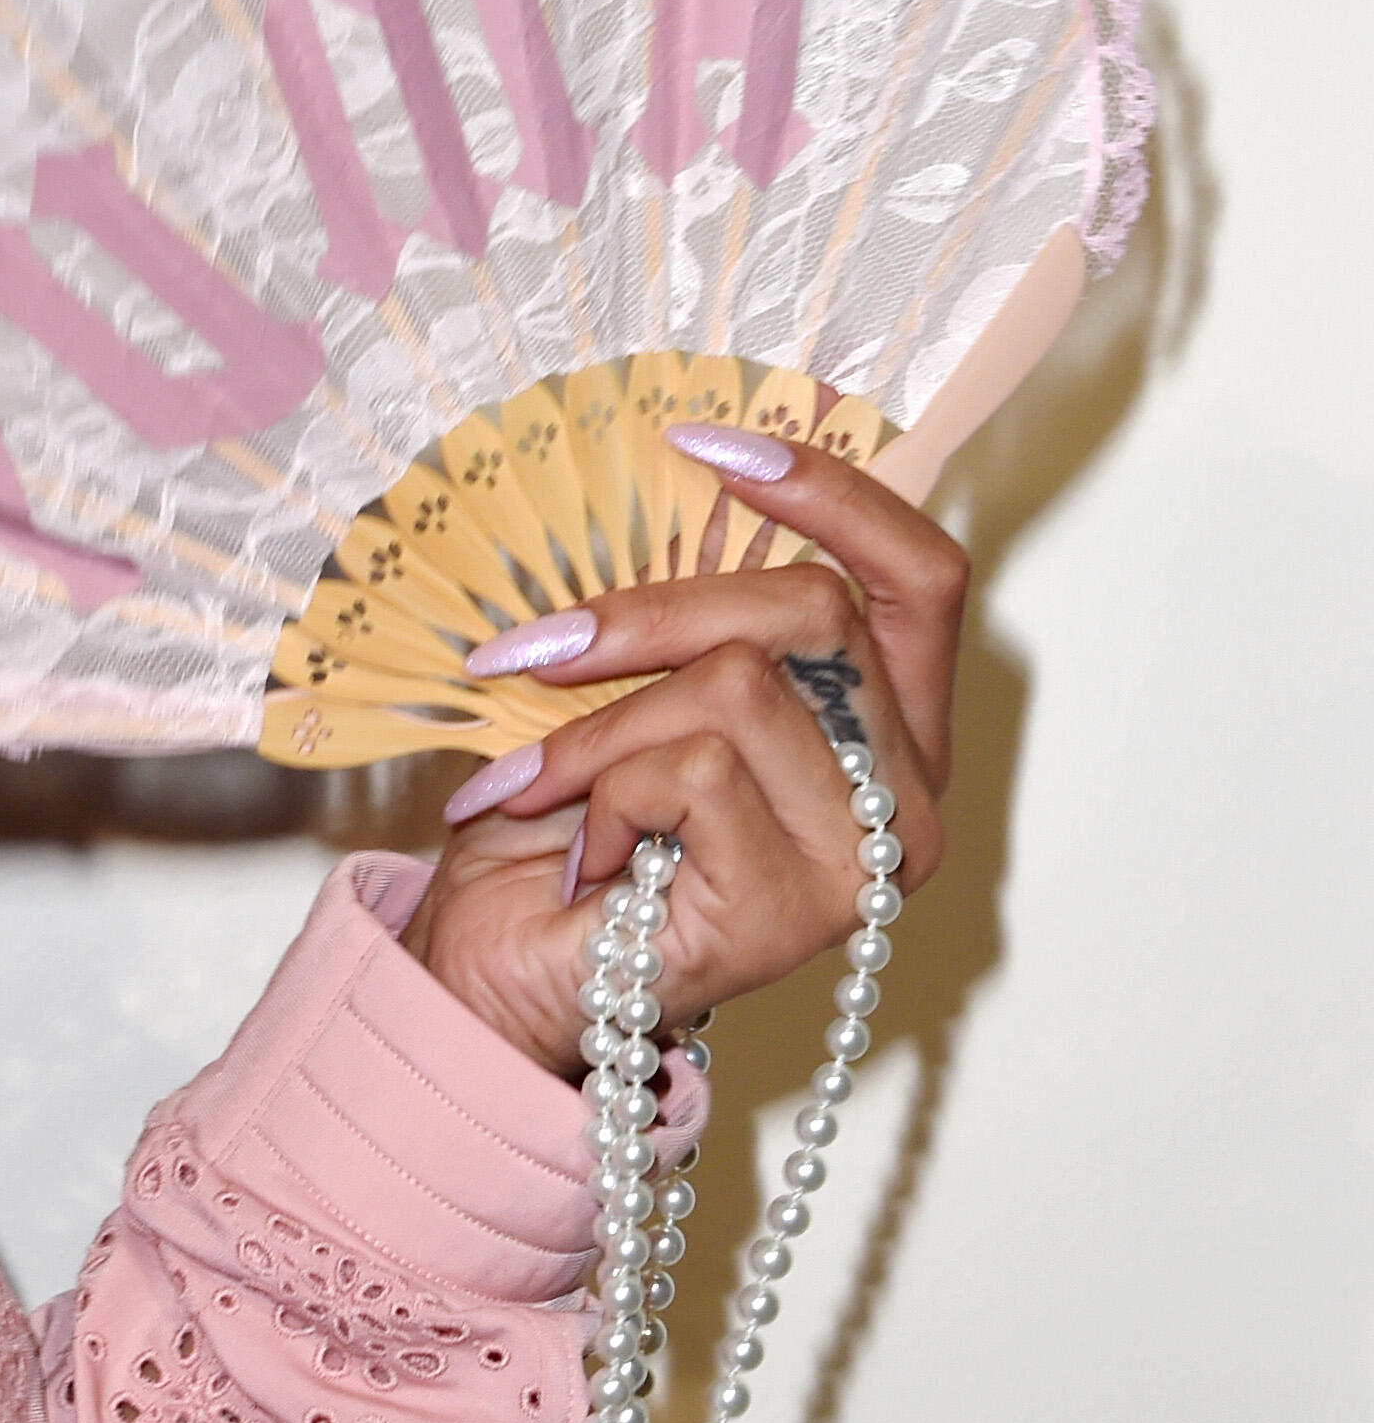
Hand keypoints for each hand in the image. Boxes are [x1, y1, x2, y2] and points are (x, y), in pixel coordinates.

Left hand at [395, 435, 965, 1076]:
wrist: (501, 982)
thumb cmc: (566, 840)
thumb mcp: (636, 693)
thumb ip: (691, 617)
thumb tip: (681, 471)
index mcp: (887, 730)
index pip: (920, 576)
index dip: (832, 492)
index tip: (704, 440)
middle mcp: (905, 795)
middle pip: (814, 609)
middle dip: (648, 615)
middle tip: (526, 652)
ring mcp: (865, 857)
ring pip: (737, 686)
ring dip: (599, 730)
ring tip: (540, 787)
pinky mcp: (803, 907)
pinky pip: (691, 769)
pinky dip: (602, 794)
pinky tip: (585, 857)